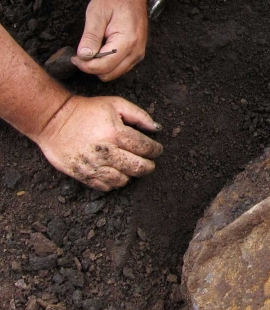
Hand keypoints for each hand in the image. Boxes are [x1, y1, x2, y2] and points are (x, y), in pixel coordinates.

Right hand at [35, 96, 162, 190]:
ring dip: (131, 175)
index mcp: (116, 133)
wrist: (52, 119)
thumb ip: (139, 115)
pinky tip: (115, 172)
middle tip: (148, 161)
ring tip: (129, 166)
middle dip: (148, 165)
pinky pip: (107, 186)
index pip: (147, 148)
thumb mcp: (115, 104)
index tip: (157, 149)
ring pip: (124, 180)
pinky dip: (114, 182)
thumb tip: (156, 129)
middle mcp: (107, 152)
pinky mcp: (83, 175)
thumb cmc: (86, 110)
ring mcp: (94, 166)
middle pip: (139, 168)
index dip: (156, 150)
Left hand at [71, 0, 147, 81]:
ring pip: (114, 74)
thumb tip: (83, 56)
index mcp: (127, 42)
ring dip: (101, 66)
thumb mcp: (97, 14)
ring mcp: (137, 55)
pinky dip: (109, 64)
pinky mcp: (136, 55)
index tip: (75, 58)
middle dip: (92, 67)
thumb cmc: (116, 0)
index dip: (86, 66)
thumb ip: (90, 37)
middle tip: (82, 54)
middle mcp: (135, 52)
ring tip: (93, 50)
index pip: (104, 66)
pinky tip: (103, 50)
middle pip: (109, 74)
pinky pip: (120, 68)